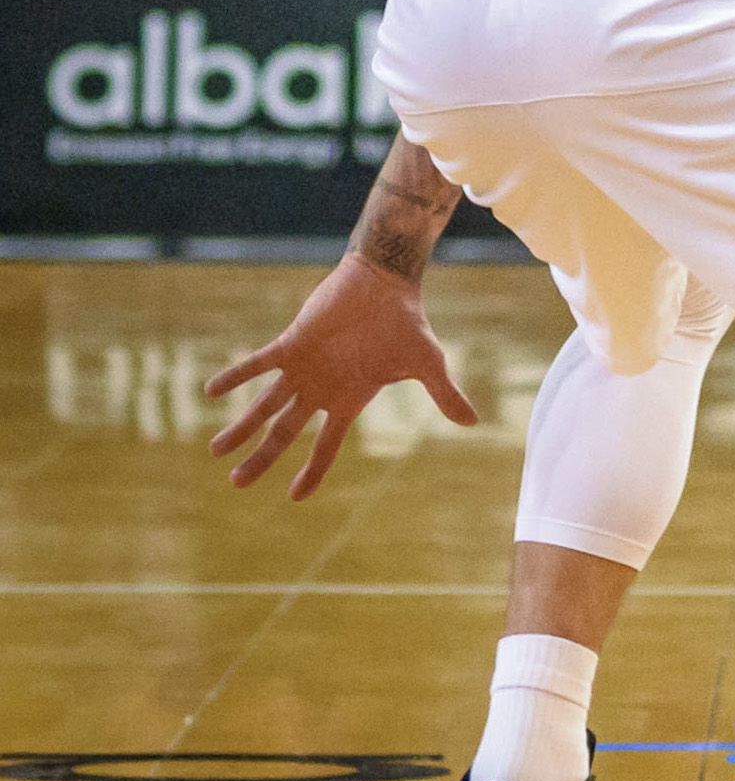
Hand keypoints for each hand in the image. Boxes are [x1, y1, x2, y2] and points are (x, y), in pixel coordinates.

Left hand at [205, 255, 475, 497]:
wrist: (386, 284)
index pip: (326, 445)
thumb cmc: (407, 324)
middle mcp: (320, 389)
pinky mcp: (291, 343)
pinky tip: (214, 391)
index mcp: (349, 400)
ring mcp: (303, 368)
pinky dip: (237, 376)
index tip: (293, 497)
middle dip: (261, 458)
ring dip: (241, 426)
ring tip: (217, 450)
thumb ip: (444, 394)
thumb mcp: (428, 363)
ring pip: (265, 404)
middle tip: (237, 483)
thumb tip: (474, 422)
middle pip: (284, 432)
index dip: (312, 471)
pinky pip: (259, 363)